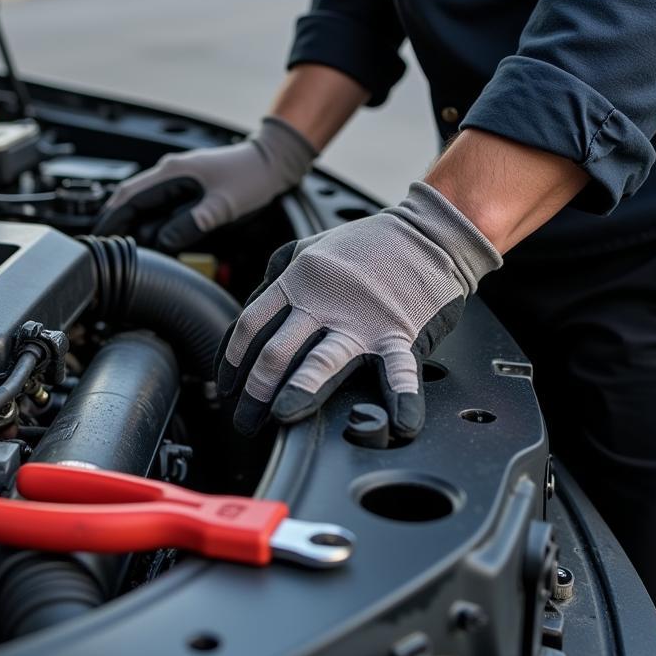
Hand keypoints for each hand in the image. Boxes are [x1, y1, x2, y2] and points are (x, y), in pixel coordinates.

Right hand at [95, 117, 315, 251]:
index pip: (129, 199)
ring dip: (131, 222)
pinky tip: (149, 235)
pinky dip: (148, 219)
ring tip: (122, 246)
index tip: (99, 240)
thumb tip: (160, 242)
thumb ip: (189, 225)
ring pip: (143, 201)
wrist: (273, 162)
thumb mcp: (221, 208)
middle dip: (114, 222)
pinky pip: (159, 203)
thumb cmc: (251, 179)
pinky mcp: (189, 186)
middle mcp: (170, 172)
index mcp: (172, 173)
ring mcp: (178, 178)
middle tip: (103, 248)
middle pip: (129, 199)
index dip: (112, 221)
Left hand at [217, 182, 501, 437]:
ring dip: (299, 393)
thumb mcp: (311, 247)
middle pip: (276, 351)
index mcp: (299, 279)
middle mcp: (324, 301)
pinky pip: (400, 369)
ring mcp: (362, 320)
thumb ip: (278, 277)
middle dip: (255, 391)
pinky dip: (403, 398)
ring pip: (322, 360)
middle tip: (245, 420)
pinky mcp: (400, 333)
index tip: (227, 386)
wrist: (428, 232)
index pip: (251, 325)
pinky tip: (400, 424)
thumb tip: (251, 314)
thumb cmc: (369, 243)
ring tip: (282, 417)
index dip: (233, 360)